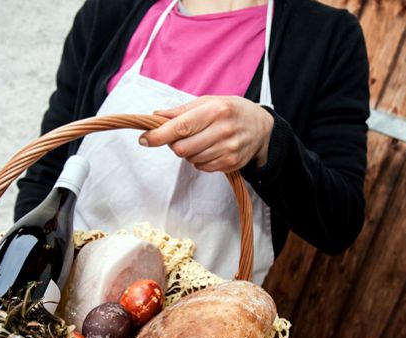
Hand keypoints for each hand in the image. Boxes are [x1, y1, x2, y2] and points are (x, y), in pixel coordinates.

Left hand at [138, 96, 273, 171]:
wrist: (262, 128)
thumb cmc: (231, 111)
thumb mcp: (209, 102)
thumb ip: (182, 111)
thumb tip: (156, 116)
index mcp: (215, 110)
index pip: (181, 127)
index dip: (159, 135)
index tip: (144, 139)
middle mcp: (223, 130)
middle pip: (183, 148)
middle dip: (175, 144)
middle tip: (181, 137)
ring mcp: (228, 149)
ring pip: (191, 159)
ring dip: (188, 152)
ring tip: (201, 141)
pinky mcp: (231, 163)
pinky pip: (202, 167)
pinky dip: (199, 160)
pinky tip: (210, 149)